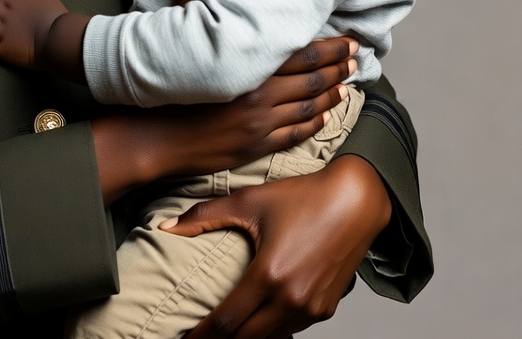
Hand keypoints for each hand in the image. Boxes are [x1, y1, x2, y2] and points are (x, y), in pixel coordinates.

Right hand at [92, 38, 358, 204]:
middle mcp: (260, 95)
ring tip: (347, 85)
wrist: (152, 136)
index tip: (349, 41)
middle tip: (356, 59)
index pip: (301, 53)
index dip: (329, 48)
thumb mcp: (177, 31)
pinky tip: (324, 116)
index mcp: (247, 65)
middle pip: (312, 80)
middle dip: (338, 68)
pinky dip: (314, 124)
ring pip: (309, 107)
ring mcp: (261, 124)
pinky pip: (295, 134)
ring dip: (331, 96)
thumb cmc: (164, 83)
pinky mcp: (256, 146)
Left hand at [159, 155, 391, 337]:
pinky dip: (270, 332)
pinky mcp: (325, 310)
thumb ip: (204, 216)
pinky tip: (255, 325)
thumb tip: (166, 226)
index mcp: (269, 275)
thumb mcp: (249, 200)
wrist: (355, 201)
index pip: (227, 323)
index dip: (201, 336)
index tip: (183, 338)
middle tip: (196, 338)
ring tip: (223, 334)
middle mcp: (292, 300)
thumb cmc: (302, 196)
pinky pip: (290, 330)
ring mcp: (311, 308)